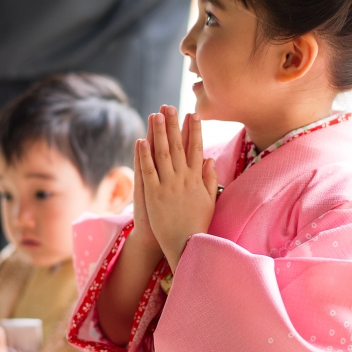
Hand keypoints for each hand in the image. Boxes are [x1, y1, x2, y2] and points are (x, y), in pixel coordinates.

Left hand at [138, 106, 216, 269]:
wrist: (185, 244)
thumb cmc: (198, 224)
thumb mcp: (209, 201)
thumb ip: (209, 179)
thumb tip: (209, 159)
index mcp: (197, 179)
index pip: (197, 149)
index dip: (195, 130)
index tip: (193, 114)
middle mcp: (183, 179)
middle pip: (178, 146)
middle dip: (174, 124)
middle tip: (170, 106)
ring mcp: (168, 186)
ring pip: (162, 154)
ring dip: (158, 133)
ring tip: (155, 115)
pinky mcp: (153, 195)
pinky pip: (148, 171)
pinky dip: (145, 155)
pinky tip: (141, 140)